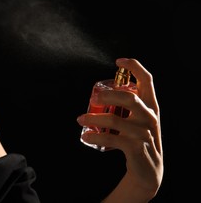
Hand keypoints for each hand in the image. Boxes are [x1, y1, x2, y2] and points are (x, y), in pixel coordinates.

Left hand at [77, 58, 162, 201]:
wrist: (149, 169)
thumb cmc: (139, 137)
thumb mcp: (139, 118)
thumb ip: (128, 104)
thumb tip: (102, 90)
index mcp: (151, 105)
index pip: (147, 80)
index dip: (134, 67)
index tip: (118, 61)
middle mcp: (150, 116)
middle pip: (129, 98)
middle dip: (108, 95)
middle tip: (92, 97)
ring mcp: (144, 132)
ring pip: (114, 120)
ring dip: (93, 119)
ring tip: (80, 119)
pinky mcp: (136, 147)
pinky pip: (111, 139)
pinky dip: (95, 136)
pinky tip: (85, 136)